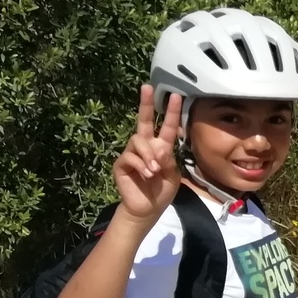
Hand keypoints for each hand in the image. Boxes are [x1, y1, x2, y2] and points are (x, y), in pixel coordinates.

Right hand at [112, 87, 182, 220]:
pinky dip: (142, 165)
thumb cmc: (161, 190)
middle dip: (145, 103)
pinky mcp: (121, 164)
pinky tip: (147, 175)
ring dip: (149, 155)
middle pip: (143, 121)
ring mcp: (131, 153)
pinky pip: (130, 156)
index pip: (165, 126)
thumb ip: (168, 160)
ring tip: (155, 170)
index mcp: (160, 147)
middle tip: (147, 88)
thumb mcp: (172, 174)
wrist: (148, 209)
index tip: (175, 96)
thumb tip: (159, 149)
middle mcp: (144, 146)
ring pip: (138, 141)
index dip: (170, 112)